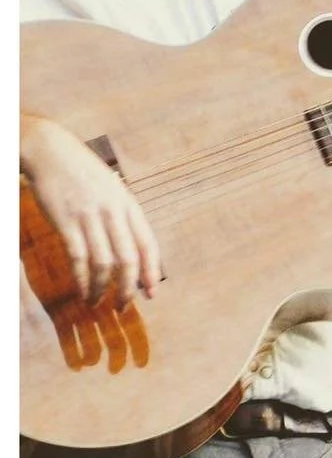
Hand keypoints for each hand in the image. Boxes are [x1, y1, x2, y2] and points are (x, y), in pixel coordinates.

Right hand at [20, 117, 161, 308]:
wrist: (52, 151)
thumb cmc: (83, 172)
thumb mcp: (112, 189)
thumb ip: (122, 214)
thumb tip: (130, 244)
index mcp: (129, 204)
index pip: (148, 244)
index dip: (152, 272)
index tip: (152, 293)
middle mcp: (114, 212)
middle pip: (129, 259)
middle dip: (129, 288)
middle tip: (125, 306)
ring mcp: (90, 217)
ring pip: (104, 263)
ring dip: (103, 289)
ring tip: (99, 303)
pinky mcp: (66, 222)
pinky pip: (78, 258)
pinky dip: (82, 279)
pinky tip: (82, 291)